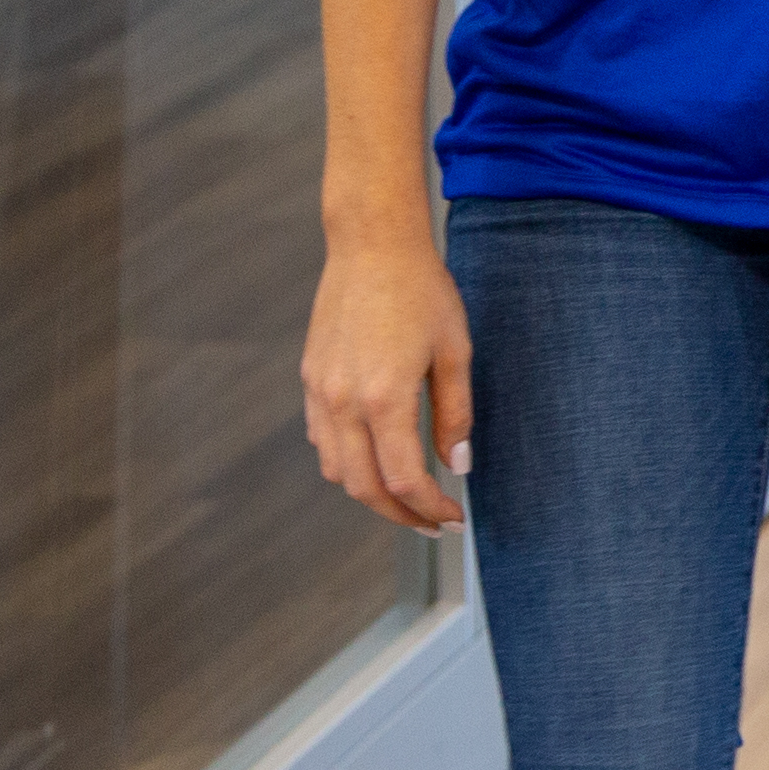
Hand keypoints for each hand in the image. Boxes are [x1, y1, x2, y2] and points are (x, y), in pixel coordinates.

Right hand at [304, 231, 472, 532]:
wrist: (371, 246)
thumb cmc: (422, 291)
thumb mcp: (455, 350)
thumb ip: (455, 413)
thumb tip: (457, 465)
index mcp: (384, 398)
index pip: (404, 479)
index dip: (430, 507)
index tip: (453, 518)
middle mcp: (344, 403)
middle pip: (365, 488)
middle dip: (401, 515)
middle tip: (433, 523)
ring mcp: (321, 393)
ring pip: (337, 470)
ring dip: (371, 493)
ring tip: (408, 497)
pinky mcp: (311, 381)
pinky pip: (323, 441)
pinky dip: (347, 463)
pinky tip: (377, 458)